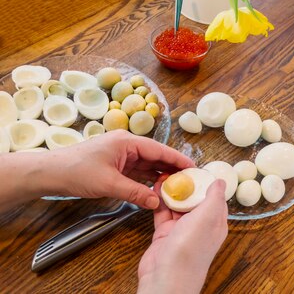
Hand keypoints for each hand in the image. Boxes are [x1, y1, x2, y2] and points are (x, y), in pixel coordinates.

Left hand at [40, 130, 193, 208]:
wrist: (49, 173)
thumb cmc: (75, 171)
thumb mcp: (108, 183)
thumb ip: (135, 192)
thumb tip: (156, 201)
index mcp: (126, 142)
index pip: (159, 149)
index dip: (177, 159)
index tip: (193, 167)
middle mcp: (125, 146)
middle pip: (155, 156)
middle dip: (172, 167)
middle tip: (190, 178)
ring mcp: (120, 156)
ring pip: (147, 165)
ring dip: (160, 175)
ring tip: (178, 185)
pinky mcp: (114, 166)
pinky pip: (137, 172)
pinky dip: (147, 180)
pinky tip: (157, 188)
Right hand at [138, 176, 227, 293]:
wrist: (166, 276)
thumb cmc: (190, 250)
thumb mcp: (208, 217)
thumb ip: (214, 198)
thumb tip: (221, 182)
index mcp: (215, 222)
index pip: (214, 198)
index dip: (206, 183)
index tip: (196, 168)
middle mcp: (199, 226)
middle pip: (194, 200)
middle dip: (186, 185)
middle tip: (176, 169)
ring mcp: (181, 230)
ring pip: (177, 205)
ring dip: (171, 191)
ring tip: (164, 174)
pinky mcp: (165, 234)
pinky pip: (163, 213)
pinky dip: (159, 201)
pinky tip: (155, 189)